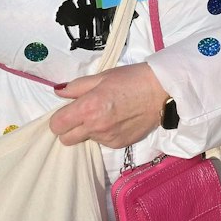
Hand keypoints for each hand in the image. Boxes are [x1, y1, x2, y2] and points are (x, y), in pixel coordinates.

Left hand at [51, 63, 170, 148]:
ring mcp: (107, 138)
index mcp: (88, 107)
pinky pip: (103, 142)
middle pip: (66, 139)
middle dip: (70, 129)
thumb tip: (58, 91)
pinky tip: (118, 120)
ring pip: (86, 140)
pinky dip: (106, 133)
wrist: (163, 90)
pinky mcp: (119, 144)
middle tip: (83, 115)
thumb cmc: (132, 79)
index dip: (59, 118)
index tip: (68, 111)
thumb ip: (77, 87)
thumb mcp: (102, 76)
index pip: (57, 125)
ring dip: (90, 130)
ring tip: (107, 114)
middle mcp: (95, 126)